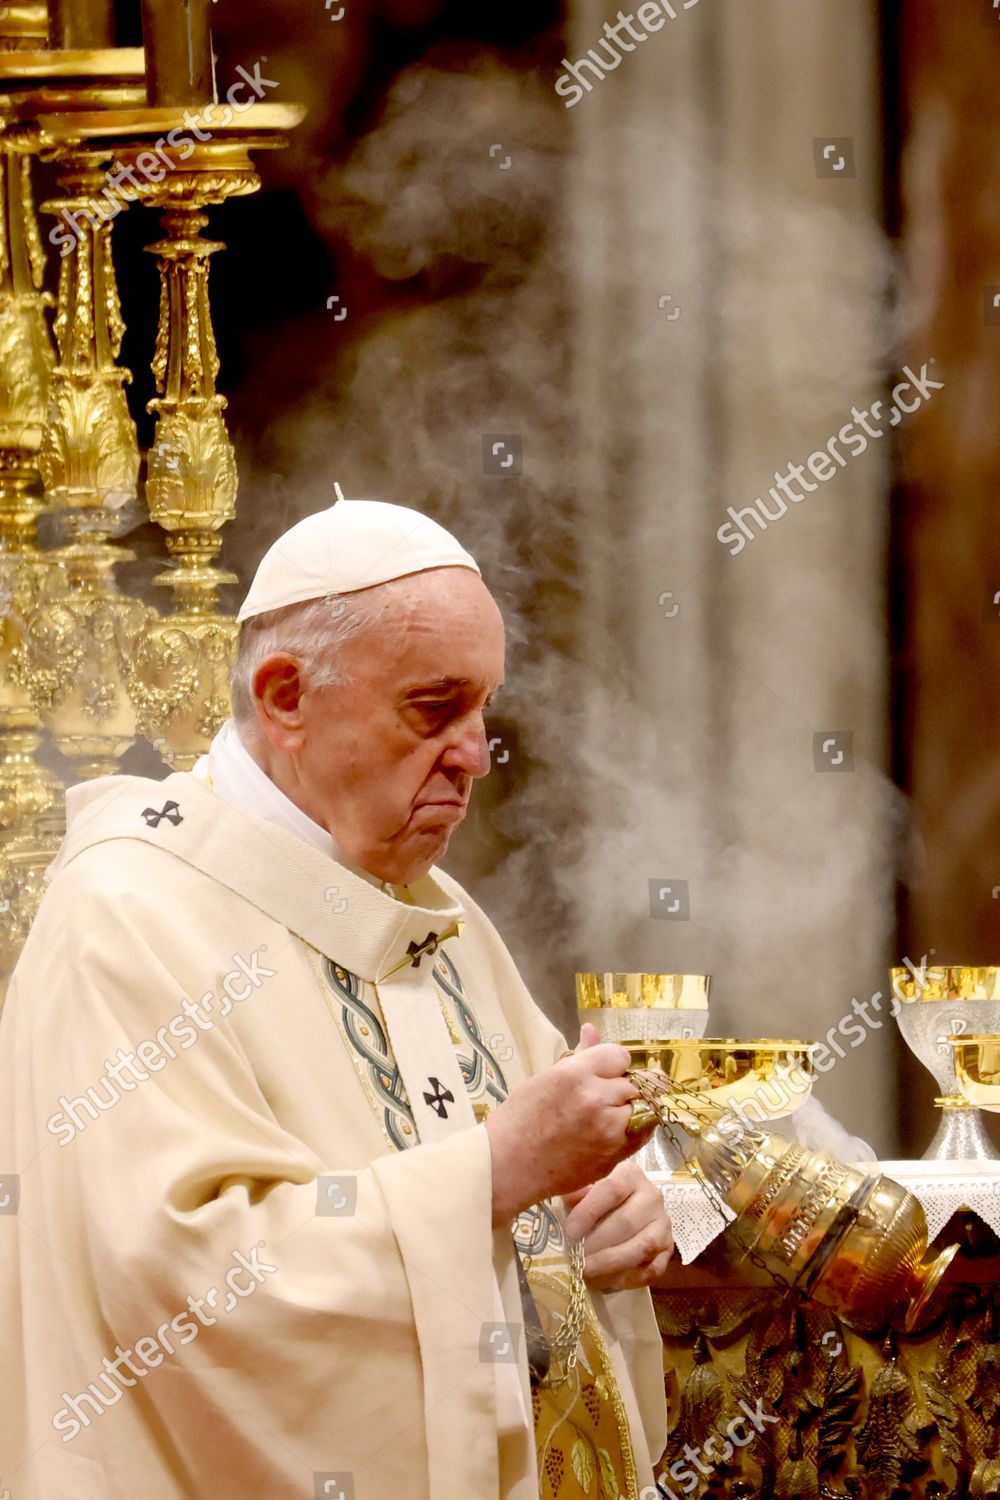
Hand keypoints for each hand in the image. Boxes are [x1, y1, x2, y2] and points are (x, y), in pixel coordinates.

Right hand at [485, 1024, 653, 1225]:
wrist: (508, 1166)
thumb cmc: (521, 1118)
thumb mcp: (546, 1078)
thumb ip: (579, 1056)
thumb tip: (592, 1029)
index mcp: (576, 1074)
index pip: (619, 1055)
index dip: (611, 1064)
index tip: (602, 1073)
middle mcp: (596, 1099)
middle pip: (631, 1082)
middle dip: (619, 1087)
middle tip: (601, 1098)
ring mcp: (608, 1130)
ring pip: (640, 1107)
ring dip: (627, 1109)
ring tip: (603, 1117)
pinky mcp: (614, 1155)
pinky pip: (641, 1134)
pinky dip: (632, 1129)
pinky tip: (612, 1131)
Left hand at [562, 1160, 674, 1290]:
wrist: (630, 1211)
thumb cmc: (600, 1200)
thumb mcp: (587, 1189)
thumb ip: (577, 1193)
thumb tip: (566, 1196)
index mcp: (631, 1175)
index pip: (611, 1189)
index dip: (589, 1211)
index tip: (570, 1230)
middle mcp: (652, 1196)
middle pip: (626, 1221)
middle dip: (597, 1242)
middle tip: (575, 1256)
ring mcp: (663, 1224)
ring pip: (642, 1246)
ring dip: (611, 1262)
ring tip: (587, 1269)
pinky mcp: (668, 1250)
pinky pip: (651, 1269)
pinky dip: (627, 1278)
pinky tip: (606, 1280)